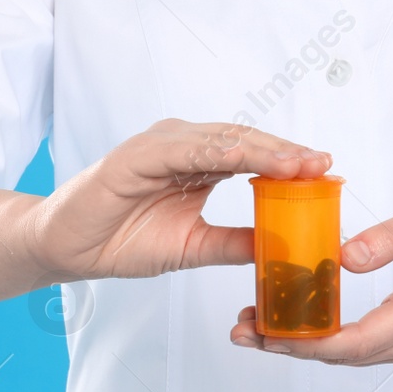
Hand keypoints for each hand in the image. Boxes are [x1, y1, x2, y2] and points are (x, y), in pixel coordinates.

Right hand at [28, 118, 330, 282]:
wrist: (67, 251)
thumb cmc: (122, 242)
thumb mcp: (193, 247)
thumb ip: (235, 242)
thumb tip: (281, 247)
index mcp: (197, 164)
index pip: (253, 156)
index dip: (288, 162)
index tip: (326, 173)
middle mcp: (182, 146)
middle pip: (244, 141)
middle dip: (285, 152)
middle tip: (322, 163)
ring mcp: (159, 146)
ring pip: (221, 140)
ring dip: (262, 149)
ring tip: (297, 163)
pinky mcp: (135, 156)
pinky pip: (184, 150)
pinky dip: (218, 152)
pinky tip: (246, 160)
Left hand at [230, 197, 392, 365]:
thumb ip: (391, 237)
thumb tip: (345, 257)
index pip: (363, 340)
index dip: (313, 344)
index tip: (271, 334)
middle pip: (347, 356)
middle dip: (291, 348)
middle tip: (242, 331)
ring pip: (351, 356)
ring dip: (301, 346)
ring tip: (252, 328)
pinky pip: (360, 346)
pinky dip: (321, 339)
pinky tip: (291, 322)